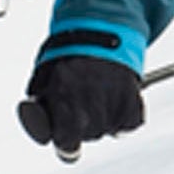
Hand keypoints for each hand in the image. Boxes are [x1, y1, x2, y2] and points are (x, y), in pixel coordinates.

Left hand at [17, 53, 144, 162]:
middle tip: (81, 104)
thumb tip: (40, 128)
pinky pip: (129, 124)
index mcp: (66, 101)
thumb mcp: (43, 77)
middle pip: (89, 136)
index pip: (67, 143)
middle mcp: (92, 106)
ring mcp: (115, 104)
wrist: (99, 29)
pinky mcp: (133, 101)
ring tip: (97, 96)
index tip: (67, 142)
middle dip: (84, 126)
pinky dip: (123, 117)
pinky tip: (114, 100)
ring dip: (103, 120)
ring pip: (109, 130)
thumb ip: (40, 105)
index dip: (66, 143)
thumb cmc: (68, 52)